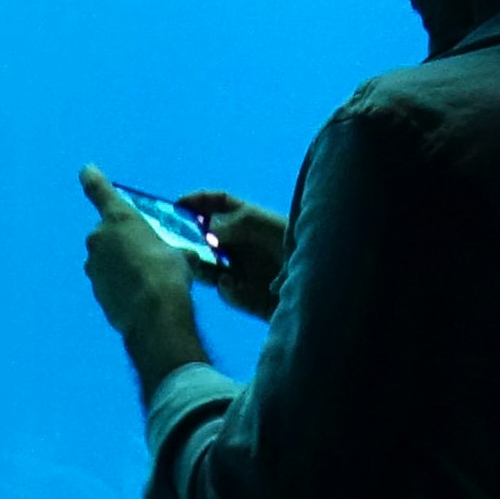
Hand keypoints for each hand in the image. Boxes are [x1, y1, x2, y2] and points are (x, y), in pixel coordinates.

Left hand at [78, 164, 208, 389]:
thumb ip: (175, 250)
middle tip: (144, 252)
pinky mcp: (95, 289)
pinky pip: (107, 280)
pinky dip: (118, 283)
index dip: (93, 178)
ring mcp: (93, 265)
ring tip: (144, 277)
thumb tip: (187, 257)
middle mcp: (99, 238)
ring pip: (105, 258)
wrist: (153, 313)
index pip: (100, 190)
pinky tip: (138, 294)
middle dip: (121, 240)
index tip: (86, 171)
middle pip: (105, 232)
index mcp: (120, 218)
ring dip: (119, 263)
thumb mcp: (180, 255)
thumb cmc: (168, 274)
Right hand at [178, 190, 286, 320]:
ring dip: (202, 267)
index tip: (177, 205)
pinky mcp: (252, 297)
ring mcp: (247, 271)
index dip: (199, 201)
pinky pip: (229, 292)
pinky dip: (228, 290)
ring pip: (212, 269)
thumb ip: (236, 222)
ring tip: (197, 264)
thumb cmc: (296, 244)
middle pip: (208, 239)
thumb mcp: (264, 225)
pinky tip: (231, 285)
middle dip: (192, 241)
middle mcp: (246, 244)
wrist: (323, 286)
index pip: (219, 203)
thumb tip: (207, 230)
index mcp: (251, 220)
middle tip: (176, 242)